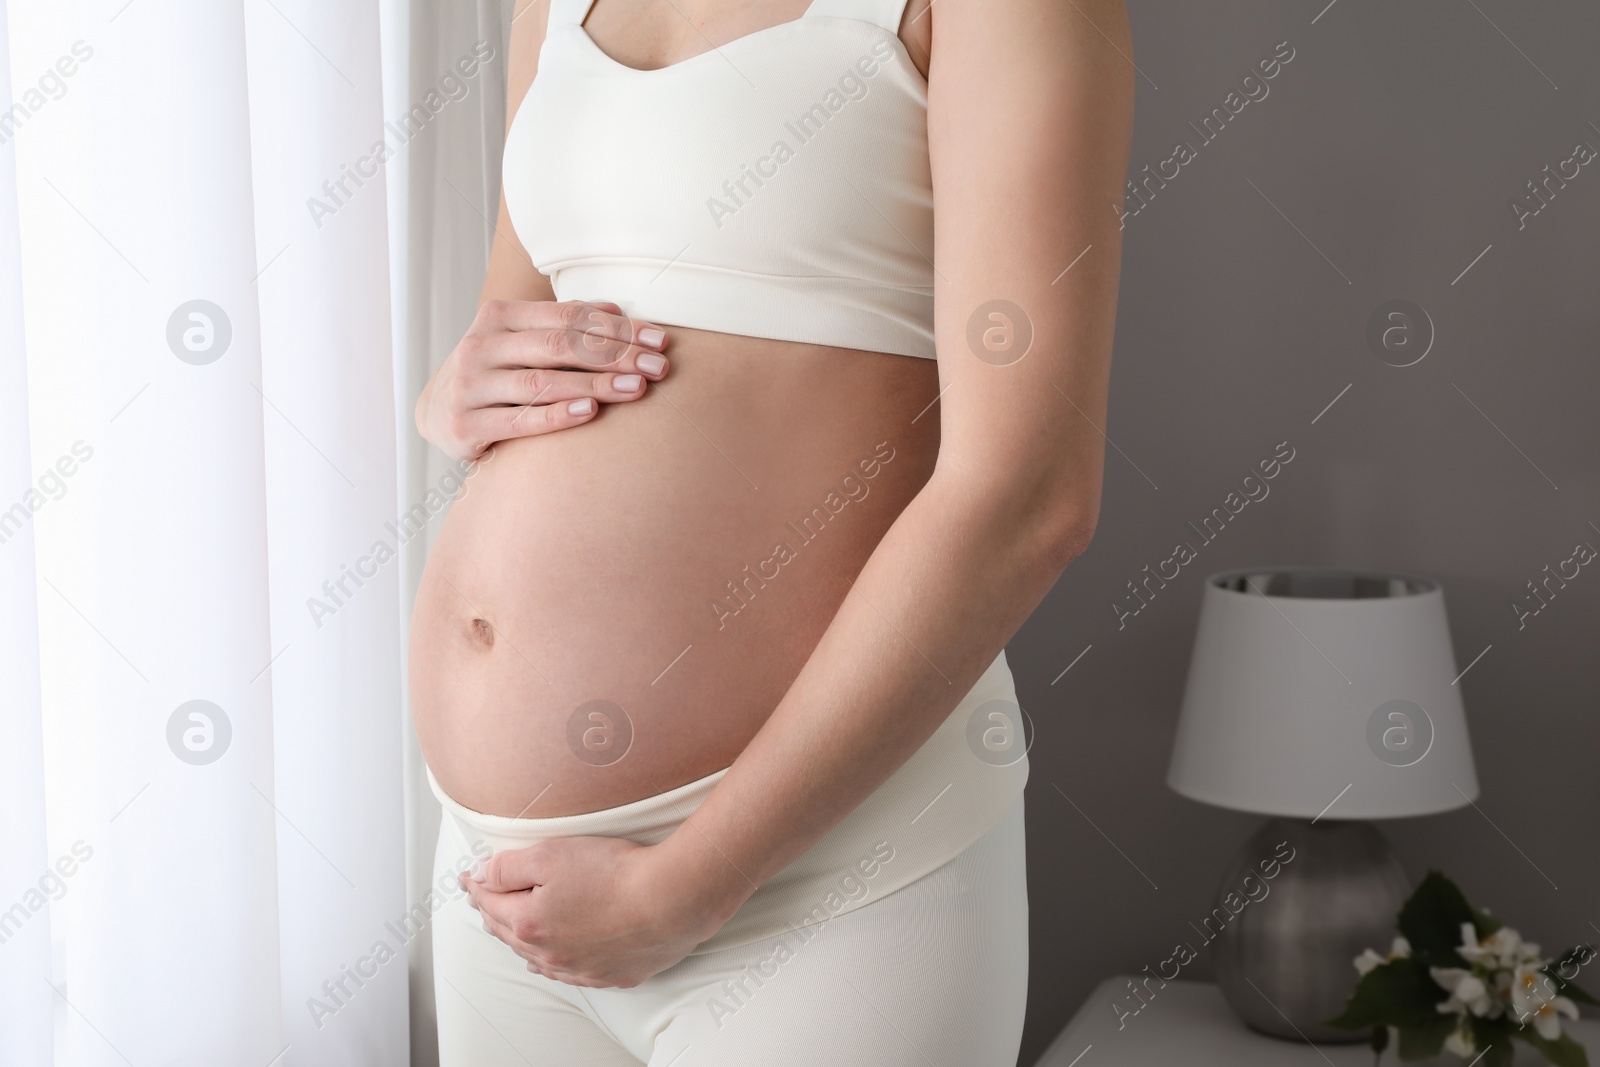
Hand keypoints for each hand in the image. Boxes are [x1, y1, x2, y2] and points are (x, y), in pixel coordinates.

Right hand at [418, 299, 669, 461]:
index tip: (659, 341)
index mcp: (498, 317)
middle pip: (559, 346)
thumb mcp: (521, 341)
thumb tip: (616, 309)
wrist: (436, 413)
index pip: (568, 316)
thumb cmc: (495, 372)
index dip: (617, 328)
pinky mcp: (465, 424)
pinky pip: (520, 420)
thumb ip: (563, 325)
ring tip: (636, 389)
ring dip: (595, 385)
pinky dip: (557, 416)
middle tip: (658, 367)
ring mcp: (470, 385)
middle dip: (615, 356)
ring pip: (542, 382)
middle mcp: (481, 346)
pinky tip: (591, 412)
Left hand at [459, 834, 741, 988]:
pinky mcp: (611, 974)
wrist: (671, 900)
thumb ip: (508, 866)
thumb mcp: (551, 854)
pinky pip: (571, 972)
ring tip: (513, 928)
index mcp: (529, 923)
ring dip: (521, 941)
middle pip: (510, 933)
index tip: (468, 877)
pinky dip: (555, 961)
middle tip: (484, 898)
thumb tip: (480, 876)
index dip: (477, 885)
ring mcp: (581, 969)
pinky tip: (555, 958)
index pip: (490, 902)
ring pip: (538, 958)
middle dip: (493, 912)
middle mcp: (550, 954)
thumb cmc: (615, 874)